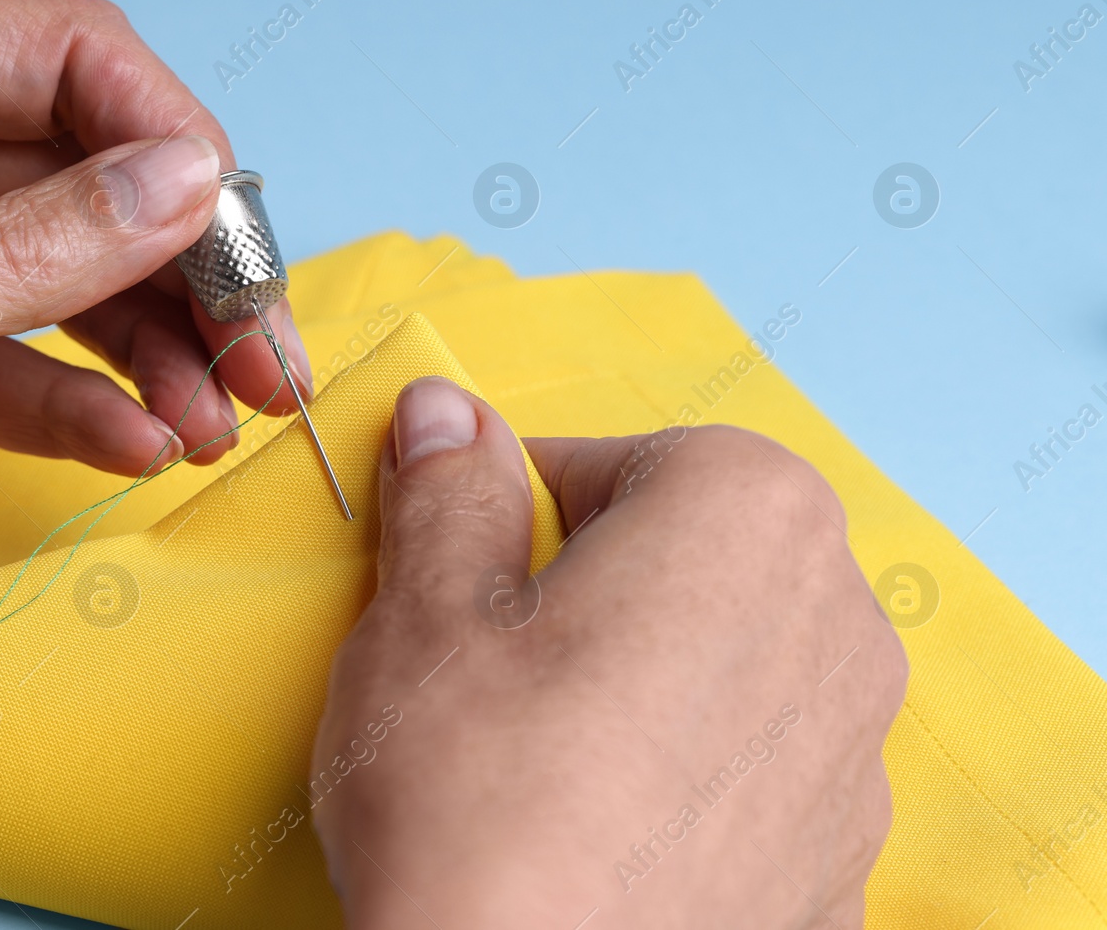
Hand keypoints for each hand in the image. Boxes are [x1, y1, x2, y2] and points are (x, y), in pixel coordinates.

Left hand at [0, 0, 312, 703]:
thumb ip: (14, 251)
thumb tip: (178, 189)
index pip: (48, 53)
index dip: (159, 132)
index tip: (227, 229)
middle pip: (82, 170)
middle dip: (181, 262)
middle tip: (256, 348)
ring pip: (71, 273)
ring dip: (158, 345)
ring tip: (218, 417)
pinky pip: (29, 361)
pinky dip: (92, 403)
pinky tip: (138, 445)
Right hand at [311, 377, 905, 927]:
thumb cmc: (481, 805)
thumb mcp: (425, 614)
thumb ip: (447, 490)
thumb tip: (448, 415)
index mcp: (746, 516)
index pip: (617, 459)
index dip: (519, 510)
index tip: (464, 569)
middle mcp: (837, 622)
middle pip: (683, 557)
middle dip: (587, 587)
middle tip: (492, 662)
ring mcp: (852, 755)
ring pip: (721, 663)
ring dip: (638, 680)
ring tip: (538, 756)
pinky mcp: (838, 862)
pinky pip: (749, 772)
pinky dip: (680, 777)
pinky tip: (598, 828)